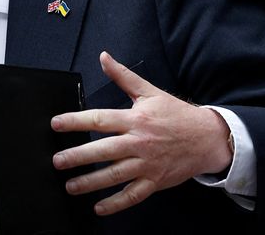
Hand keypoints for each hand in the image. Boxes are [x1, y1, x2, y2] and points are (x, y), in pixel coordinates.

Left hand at [51, 51, 231, 215]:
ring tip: (70, 186)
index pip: (100, 119)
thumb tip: (104, 57)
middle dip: (78, 156)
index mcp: (135, 119)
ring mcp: (147, 164)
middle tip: (58, 161)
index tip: (56, 124)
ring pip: (114, 175)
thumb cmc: (177, 115)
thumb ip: (123, 76)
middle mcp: (139, 142)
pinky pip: (132, 195)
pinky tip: (99, 207)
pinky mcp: (155, 181)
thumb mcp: (149, 92)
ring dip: (90, 182)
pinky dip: (115, 203)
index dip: (75, 121)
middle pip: (103, 150)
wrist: (207, 138)